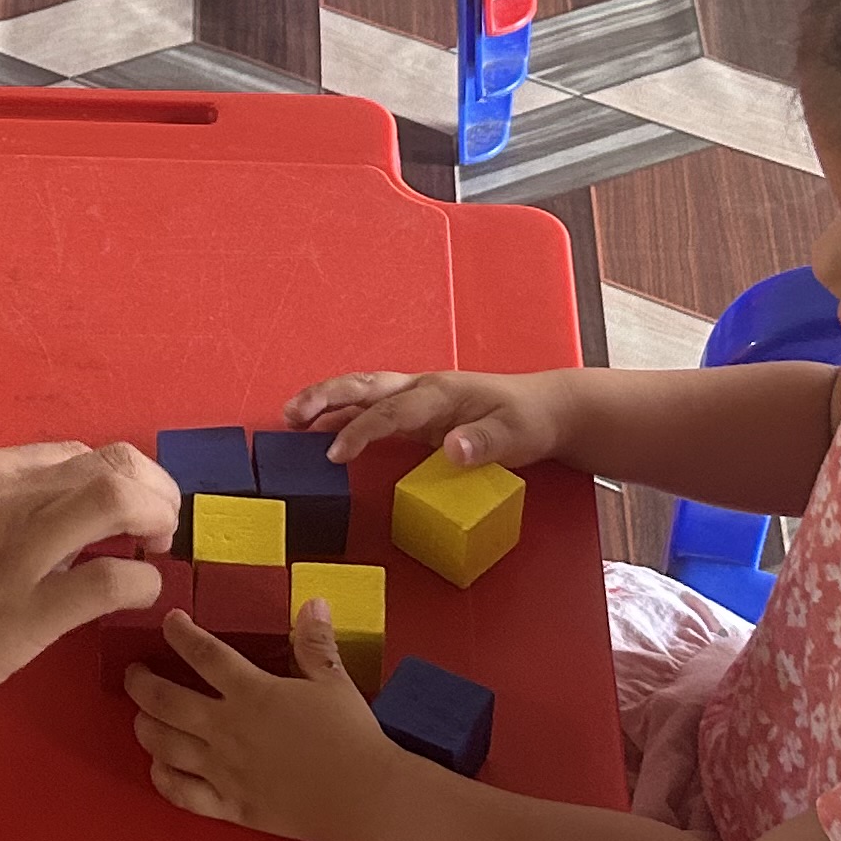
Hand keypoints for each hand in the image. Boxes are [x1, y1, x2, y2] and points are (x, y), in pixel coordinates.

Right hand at [0, 444, 177, 739]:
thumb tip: (33, 538)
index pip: (72, 454)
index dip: (113, 480)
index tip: (119, 516)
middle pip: (115, 463)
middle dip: (154, 492)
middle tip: (157, 531)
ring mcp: (12, 550)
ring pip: (123, 501)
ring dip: (158, 524)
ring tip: (156, 554)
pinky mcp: (22, 614)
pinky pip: (115, 579)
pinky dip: (142, 584)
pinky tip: (135, 599)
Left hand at [126, 602, 407, 840]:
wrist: (363, 798)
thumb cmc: (351, 738)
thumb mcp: (335, 683)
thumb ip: (316, 643)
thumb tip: (312, 603)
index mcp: (252, 693)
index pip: (203, 654)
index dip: (180, 634)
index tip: (169, 622)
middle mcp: (227, 729)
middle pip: (166, 700)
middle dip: (141, 684)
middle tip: (133, 673)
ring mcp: (224, 770)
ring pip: (165, 745)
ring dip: (145, 727)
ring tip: (141, 716)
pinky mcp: (230, 805)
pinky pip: (183, 793)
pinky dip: (163, 778)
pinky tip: (159, 767)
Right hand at [286, 365, 574, 469]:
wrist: (548, 409)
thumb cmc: (531, 421)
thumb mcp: (516, 436)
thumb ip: (483, 442)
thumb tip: (450, 448)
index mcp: (441, 393)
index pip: (391, 411)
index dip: (360, 431)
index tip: (334, 454)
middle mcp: (424, 389)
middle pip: (365, 387)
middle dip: (325, 397)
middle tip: (292, 415)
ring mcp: (420, 397)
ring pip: (364, 391)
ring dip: (327, 399)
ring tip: (292, 416)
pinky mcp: (419, 411)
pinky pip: (373, 405)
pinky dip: (344, 411)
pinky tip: (324, 426)